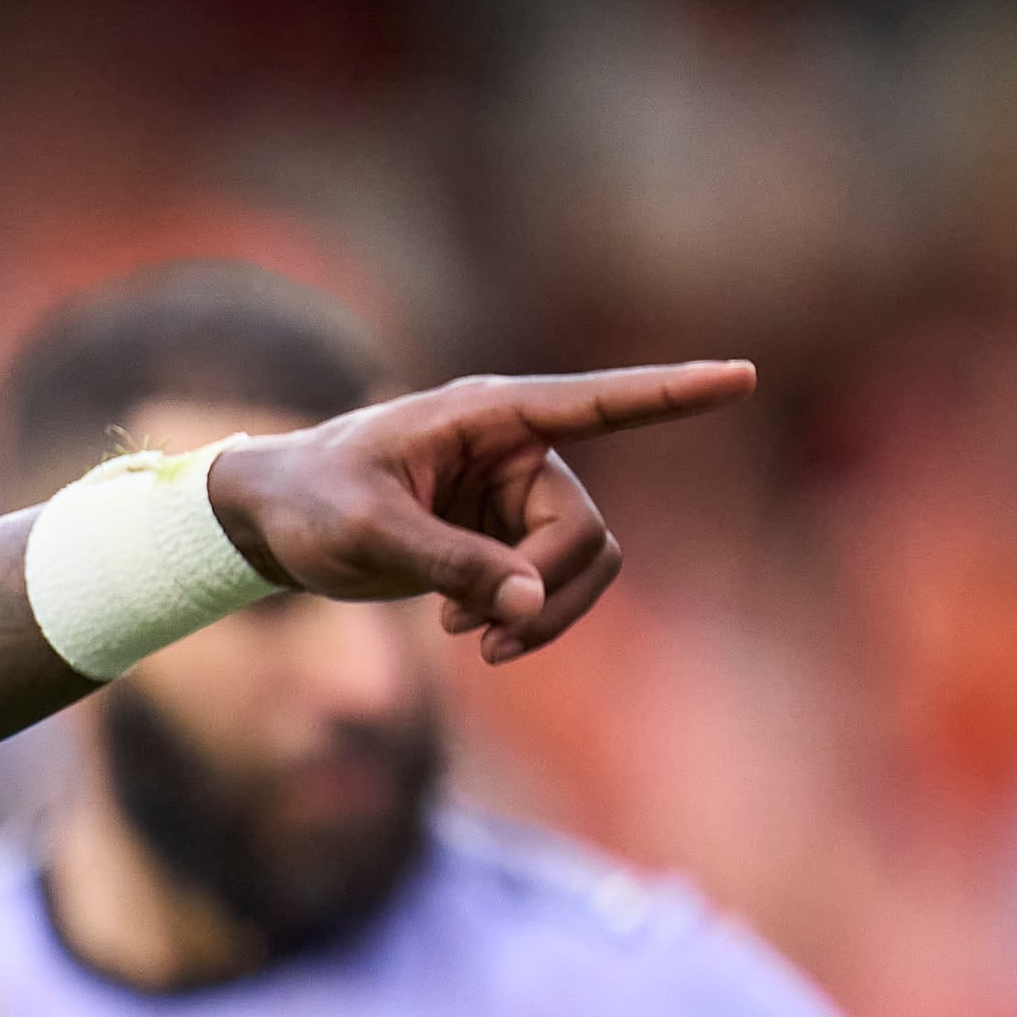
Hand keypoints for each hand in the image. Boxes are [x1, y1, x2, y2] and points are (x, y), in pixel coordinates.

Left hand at [208, 364, 757, 665]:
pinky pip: (556, 585)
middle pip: (584, 530)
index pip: (598, 401)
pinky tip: (469, 634)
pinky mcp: (509, 537)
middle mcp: (518, 448)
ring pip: (584, 564)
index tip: (745, 374)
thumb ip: (449, 563)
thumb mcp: (367, 533)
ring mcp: (518, 495)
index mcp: (489, 415)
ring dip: (543, 614)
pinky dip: (526, 620)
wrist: (271, 522)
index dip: (673, 393)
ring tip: (469, 641)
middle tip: (474, 634)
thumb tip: (529, 601)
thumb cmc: (310, 502)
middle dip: (547, 590)